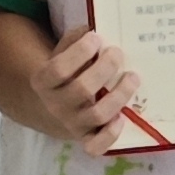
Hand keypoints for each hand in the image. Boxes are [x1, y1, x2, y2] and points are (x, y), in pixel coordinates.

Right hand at [30, 28, 143, 156]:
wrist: (52, 108)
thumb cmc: (65, 75)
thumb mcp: (61, 54)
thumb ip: (73, 41)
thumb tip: (91, 29)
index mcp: (42, 82)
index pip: (58, 69)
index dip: (79, 52)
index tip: (96, 38)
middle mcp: (55, 106)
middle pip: (82, 89)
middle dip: (104, 68)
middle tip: (117, 53)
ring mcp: (71, 125)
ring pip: (97, 115)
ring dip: (119, 95)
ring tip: (132, 77)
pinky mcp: (85, 140)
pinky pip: (97, 146)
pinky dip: (111, 134)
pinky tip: (123, 117)